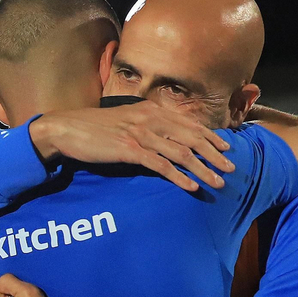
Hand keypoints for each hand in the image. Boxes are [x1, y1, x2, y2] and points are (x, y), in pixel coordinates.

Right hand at [30, 102, 233, 190]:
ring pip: (181, 153)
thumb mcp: (125, 119)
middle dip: (214, 155)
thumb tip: (165, 139)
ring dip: (202, 170)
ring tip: (217, 182)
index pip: (189, 124)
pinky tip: (191, 186)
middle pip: (191, 138)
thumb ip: (146, 125)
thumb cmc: (95, 127)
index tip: (226, 149)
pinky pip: (160, 165)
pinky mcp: (129, 150)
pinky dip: (179, 177)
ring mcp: (140, 134)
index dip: (210, 137)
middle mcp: (150, 119)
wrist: (67, 129)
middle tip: (230, 169)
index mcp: (151, 110)